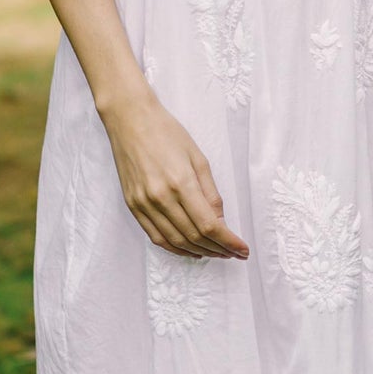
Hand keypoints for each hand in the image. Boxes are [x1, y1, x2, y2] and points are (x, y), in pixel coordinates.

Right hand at [101, 89, 249, 258]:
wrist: (130, 120)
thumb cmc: (166, 133)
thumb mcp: (198, 158)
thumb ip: (210, 193)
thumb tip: (220, 221)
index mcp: (181, 182)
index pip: (209, 225)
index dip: (228, 241)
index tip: (242, 249)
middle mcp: (160, 197)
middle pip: (193, 236)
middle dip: (217, 249)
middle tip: (232, 253)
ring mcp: (143, 204)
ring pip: (175, 241)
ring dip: (198, 252)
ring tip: (216, 253)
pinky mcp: (133, 206)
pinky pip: (156, 237)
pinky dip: (175, 248)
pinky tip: (190, 249)